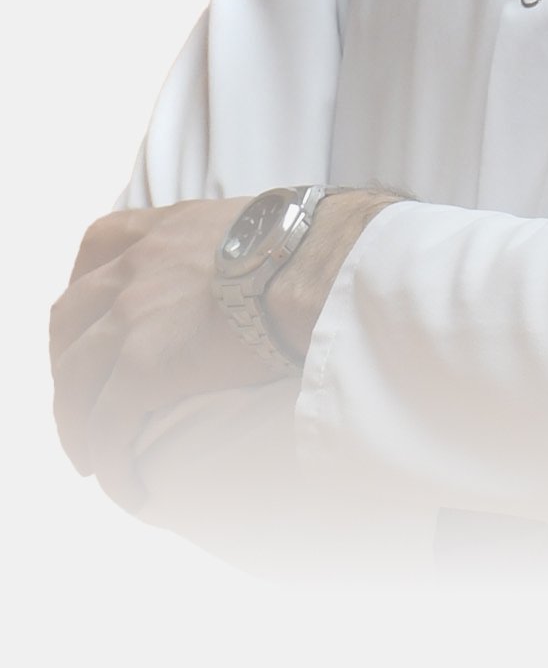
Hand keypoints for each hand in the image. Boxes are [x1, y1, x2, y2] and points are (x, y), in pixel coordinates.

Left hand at [49, 190, 393, 511]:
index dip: (88, 284)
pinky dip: (110, 461)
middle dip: (68, 359)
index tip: (93, 316)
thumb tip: (275, 262)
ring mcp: (132, 317)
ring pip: (73, 379)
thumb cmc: (315, 244)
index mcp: (168, 230)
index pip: (101, 243)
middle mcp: (138, 267)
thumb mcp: (261, 221)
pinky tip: (128, 487)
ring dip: (75, 421)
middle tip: (85, 395)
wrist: (318, 264)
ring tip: (93, 456)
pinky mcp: (143, 368)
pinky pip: (107, 427)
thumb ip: (242, 240)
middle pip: (69, 315)